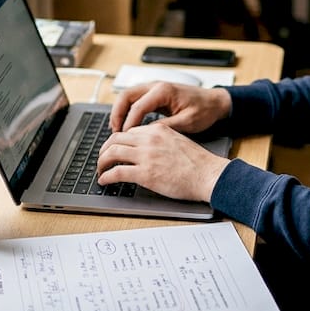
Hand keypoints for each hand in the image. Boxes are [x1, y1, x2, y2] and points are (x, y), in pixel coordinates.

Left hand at [95, 123, 229, 201]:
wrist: (208, 174)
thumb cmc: (198, 163)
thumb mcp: (177, 141)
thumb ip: (160, 141)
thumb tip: (147, 151)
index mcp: (157, 130)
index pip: (129, 132)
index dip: (118, 142)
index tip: (115, 150)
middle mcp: (148, 139)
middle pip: (115, 139)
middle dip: (104, 150)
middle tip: (102, 159)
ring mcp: (146, 156)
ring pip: (111, 153)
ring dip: (101, 163)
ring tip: (100, 170)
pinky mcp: (145, 174)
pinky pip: (116, 172)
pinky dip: (106, 177)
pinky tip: (104, 181)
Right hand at [110, 81, 231, 133]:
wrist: (215, 102)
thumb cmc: (204, 110)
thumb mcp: (187, 122)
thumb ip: (165, 127)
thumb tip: (145, 136)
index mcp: (163, 91)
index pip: (137, 107)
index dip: (129, 124)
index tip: (125, 138)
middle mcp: (156, 86)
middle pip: (125, 96)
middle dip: (117, 114)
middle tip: (114, 132)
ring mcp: (154, 88)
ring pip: (127, 97)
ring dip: (120, 112)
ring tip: (117, 131)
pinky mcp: (154, 94)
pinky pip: (134, 100)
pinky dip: (127, 111)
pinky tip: (127, 126)